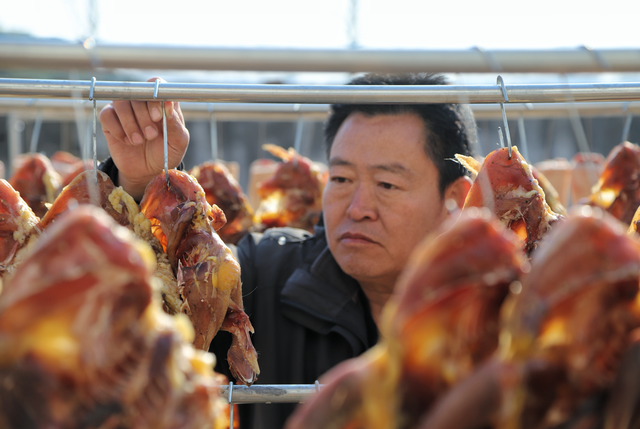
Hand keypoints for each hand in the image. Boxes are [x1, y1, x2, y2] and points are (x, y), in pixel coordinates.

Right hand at [99, 77, 189, 199]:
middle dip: (143, 117)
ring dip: (130, 123)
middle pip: (136, 93)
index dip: (155, 97)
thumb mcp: (177, 142)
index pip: (155, 84)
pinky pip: (106, 115)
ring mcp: (125, 109)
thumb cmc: (165, 153)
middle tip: (151, 136)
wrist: (147, 172)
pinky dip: (117, 129)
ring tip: (139, 141)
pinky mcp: (110, 120)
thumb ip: (175, 124)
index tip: (157, 117)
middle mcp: (142, 102)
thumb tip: (169, 103)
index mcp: (161, 102)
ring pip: (120, 102)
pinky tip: (127, 141)